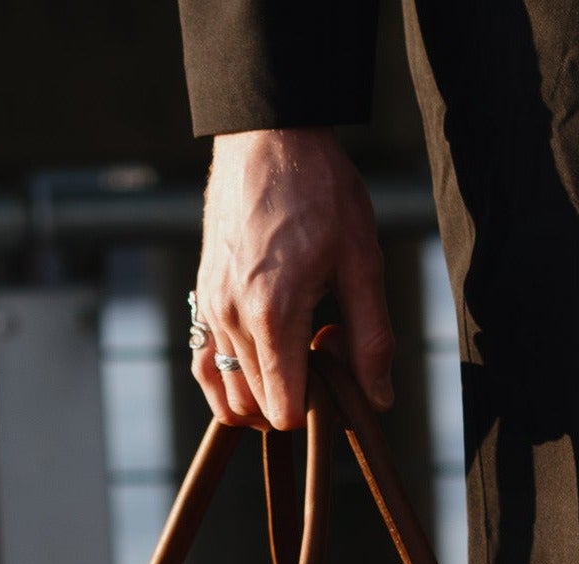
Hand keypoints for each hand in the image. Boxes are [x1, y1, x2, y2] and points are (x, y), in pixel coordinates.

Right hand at [192, 127, 392, 430]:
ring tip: (296, 353)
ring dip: (265, 394)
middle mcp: (232, 319)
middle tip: (324, 348)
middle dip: (296, 397)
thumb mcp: (362, 261)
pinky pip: (206, 369)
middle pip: (259, 408)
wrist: (268, 137)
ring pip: (230, 397)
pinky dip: (232, 383)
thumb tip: (377, 400)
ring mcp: (210, 311)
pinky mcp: (201, 300)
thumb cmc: (320, 190)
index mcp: (273, 313)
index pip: (285, 410)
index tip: (337, 364)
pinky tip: (263, 361)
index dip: (318, 407)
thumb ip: (372, 338)